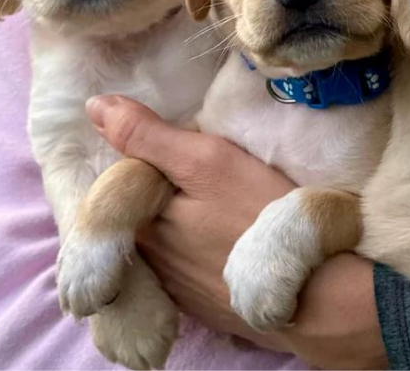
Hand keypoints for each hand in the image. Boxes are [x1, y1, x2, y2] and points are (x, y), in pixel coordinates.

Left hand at [86, 95, 387, 368]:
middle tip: (219, 175)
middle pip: (149, 209)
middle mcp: (148, 263)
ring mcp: (177, 288)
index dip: (159, 154)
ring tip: (230, 206)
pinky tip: (234, 239)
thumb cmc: (261, 216)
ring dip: (188, 220)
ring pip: (170, 239)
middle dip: (171, 189)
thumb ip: (148, 135)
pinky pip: (192, 267)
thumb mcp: (207, 161)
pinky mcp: (205, 304)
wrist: (313, 291)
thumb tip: (95, 106)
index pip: (129, 178)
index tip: (195, 148)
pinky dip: (206, 249)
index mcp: (140, 225)